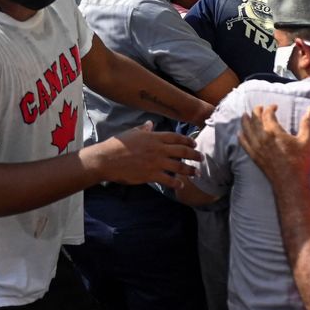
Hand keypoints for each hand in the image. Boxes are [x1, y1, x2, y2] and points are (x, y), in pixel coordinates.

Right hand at [81, 123, 199, 187]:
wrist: (107, 159)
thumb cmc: (117, 145)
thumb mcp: (132, 133)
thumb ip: (144, 129)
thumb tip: (150, 124)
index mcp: (154, 137)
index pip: (176, 138)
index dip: (187, 141)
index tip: (194, 144)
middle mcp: (158, 149)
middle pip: (182, 151)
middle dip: (194, 155)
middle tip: (201, 158)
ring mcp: (156, 163)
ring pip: (179, 166)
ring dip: (190, 170)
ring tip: (197, 172)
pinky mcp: (151, 175)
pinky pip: (169, 180)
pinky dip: (177, 183)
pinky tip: (181, 185)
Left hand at [238, 104, 309, 183]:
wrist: (289, 181)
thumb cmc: (299, 161)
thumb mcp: (306, 140)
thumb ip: (307, 123)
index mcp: (273, 131)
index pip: (267, 113)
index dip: (270, 108)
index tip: (274, 107)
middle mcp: (261, 137)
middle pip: (254, 118)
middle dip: (256, 111)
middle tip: (259, 107)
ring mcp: (255, 147)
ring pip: (246, 129)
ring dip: (245, 120)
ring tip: (246, 115)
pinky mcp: (253, 155)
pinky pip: (243, 143)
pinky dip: (241, 135)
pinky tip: (240, 132)